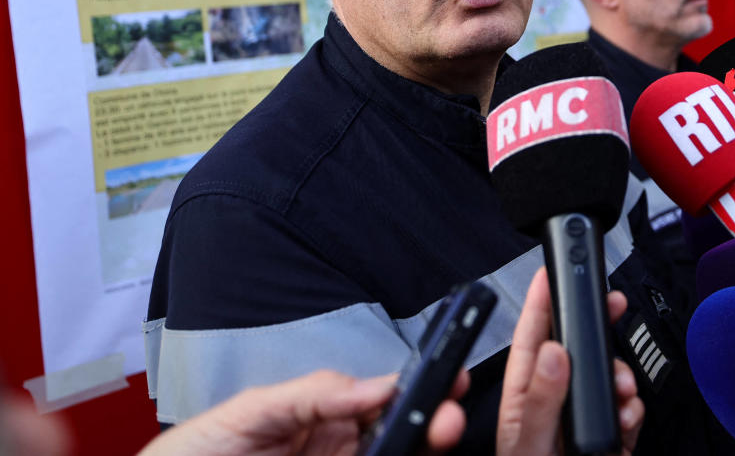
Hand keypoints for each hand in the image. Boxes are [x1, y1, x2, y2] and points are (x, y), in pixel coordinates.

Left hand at [137, 368, 467, 455]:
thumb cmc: (195, 451)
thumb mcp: (251, 411)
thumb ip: (313, 394)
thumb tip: (375, 384)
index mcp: (324, 415)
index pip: (384, 399)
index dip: (418, 389)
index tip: (444, 380)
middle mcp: (338, 448)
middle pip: (400, 435)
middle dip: (431, 423)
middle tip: (445, 421)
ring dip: (419, 447)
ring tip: (434, 438)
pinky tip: (405, 452)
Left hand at [496, 267, 643, 455]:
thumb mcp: (531, 445)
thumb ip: (541, 400)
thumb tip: (553, 352)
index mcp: (524, 401)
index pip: (531, 340)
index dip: (541, 303)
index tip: (552, 270)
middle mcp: (553, 406)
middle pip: (575, 350)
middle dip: (596, 328)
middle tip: (613, 305)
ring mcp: (582, 422)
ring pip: (606, 378)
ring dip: (619, 374)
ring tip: (621, 385)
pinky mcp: (607, 440)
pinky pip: (626, 412)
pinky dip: (634, 409)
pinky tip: (628, 414)